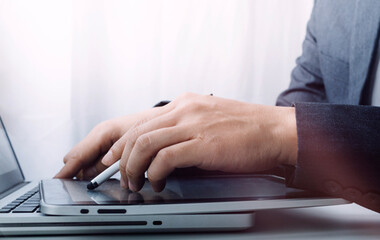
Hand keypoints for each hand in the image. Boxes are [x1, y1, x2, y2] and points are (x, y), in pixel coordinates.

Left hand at [57, 93, 297, 192]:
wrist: (281, 131)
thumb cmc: (249, 132)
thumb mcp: (209, 121)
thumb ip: (183, 130)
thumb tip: (158, 154)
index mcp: (183, 104)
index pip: (137, 123)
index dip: (115, 144)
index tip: (103, 160)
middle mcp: (183, 109)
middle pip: (134, 132)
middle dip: (116, 159)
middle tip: (115, 177)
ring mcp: (192, 124)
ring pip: (143, 143)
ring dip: (132, 167)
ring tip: (134, 183)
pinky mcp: (203, 142)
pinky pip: (165, 157)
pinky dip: (154, 172)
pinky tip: (156, 182)